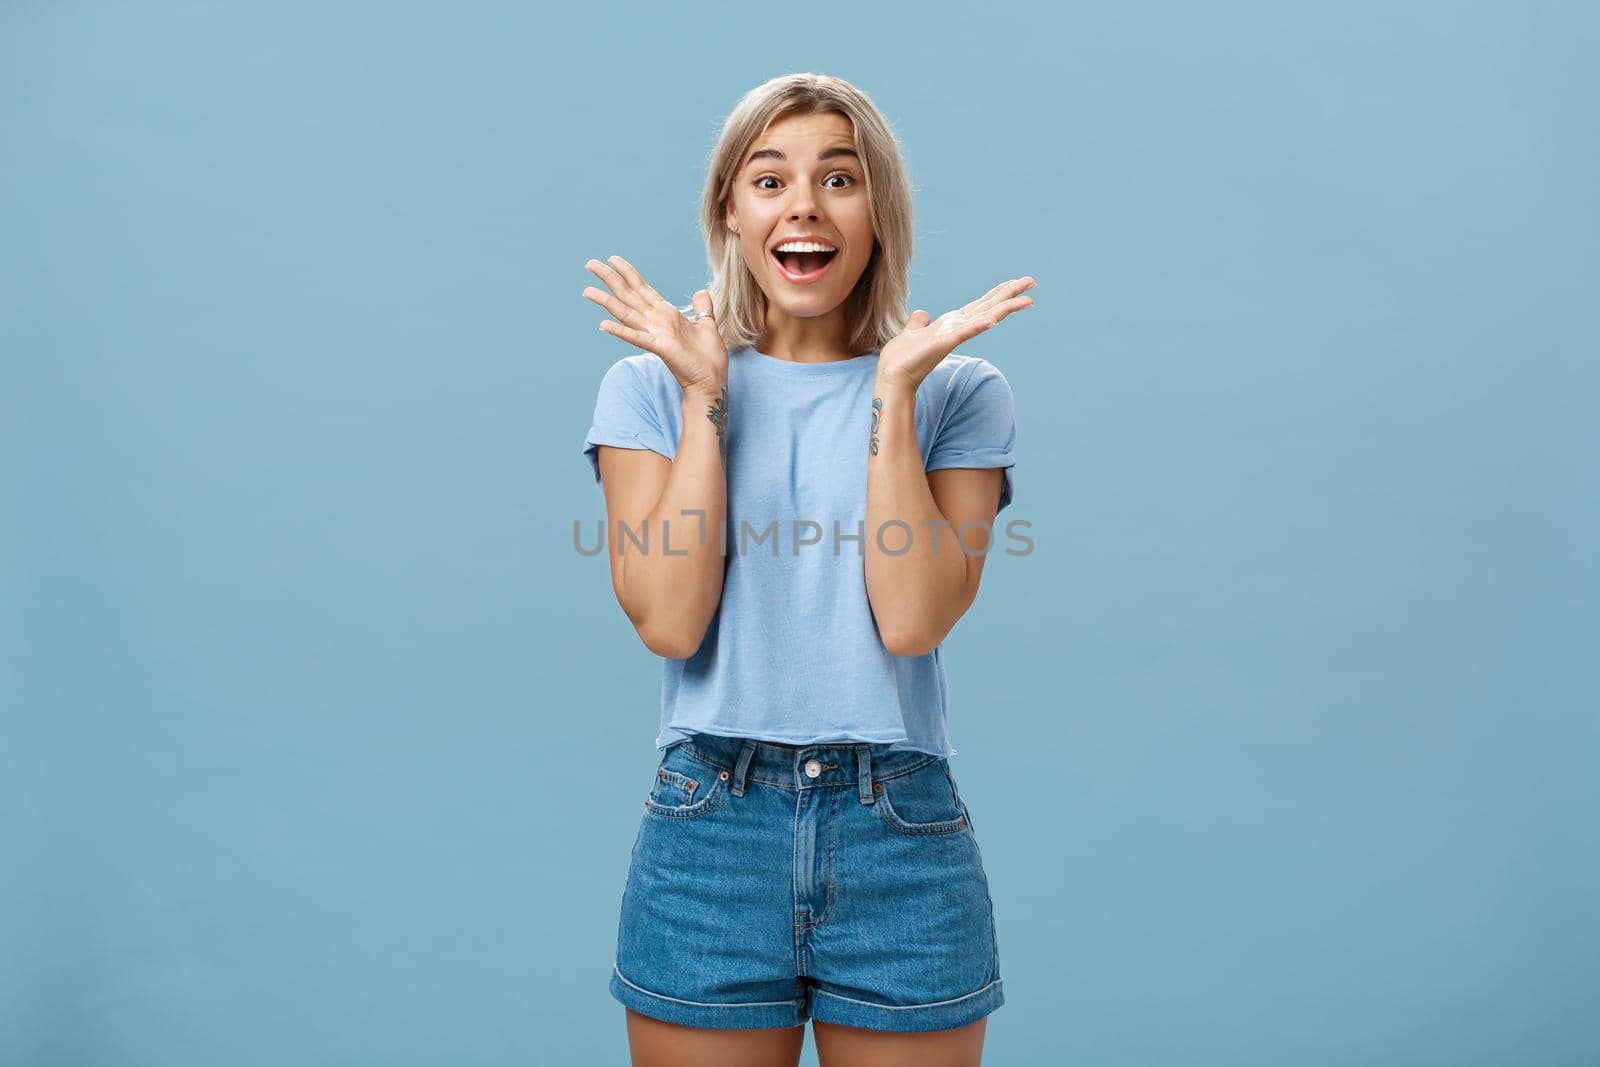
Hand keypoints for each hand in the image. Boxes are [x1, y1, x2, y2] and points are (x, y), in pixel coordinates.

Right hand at [583, 255, 728, 397]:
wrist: (711, 382)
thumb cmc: (708, 359)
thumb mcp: (707, 326)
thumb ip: (702, 308)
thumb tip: (701, 292)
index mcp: (666, 314)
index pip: (643, 289)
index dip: (628, 273)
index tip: (613, 259)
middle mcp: (656, 322)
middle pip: (629, 295)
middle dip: (610, 278)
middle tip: (590, 263)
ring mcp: (655, 334)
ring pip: (626, 313)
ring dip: (606, 301)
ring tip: (587, 290)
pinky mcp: (659, 348)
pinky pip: (637, 338)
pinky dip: (620, 331)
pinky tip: (603, 325)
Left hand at [876, 276, 1035, 389]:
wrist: (892, 377)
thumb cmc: (902, 359)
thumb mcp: (911, 332)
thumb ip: (919, 322)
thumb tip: (922, 314)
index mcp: (951, 324)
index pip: (980, 305)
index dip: (999, 293)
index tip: (1018, 283)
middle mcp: (957, 329)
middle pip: (989, 307)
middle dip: (1010, 294)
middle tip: (1032, 282)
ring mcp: (952, 337)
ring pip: (984, 318)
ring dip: (1005, 309)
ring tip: (1027, 300)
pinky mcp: (942, 344)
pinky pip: (963, 333)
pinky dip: (977, 326)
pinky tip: (991, 320)